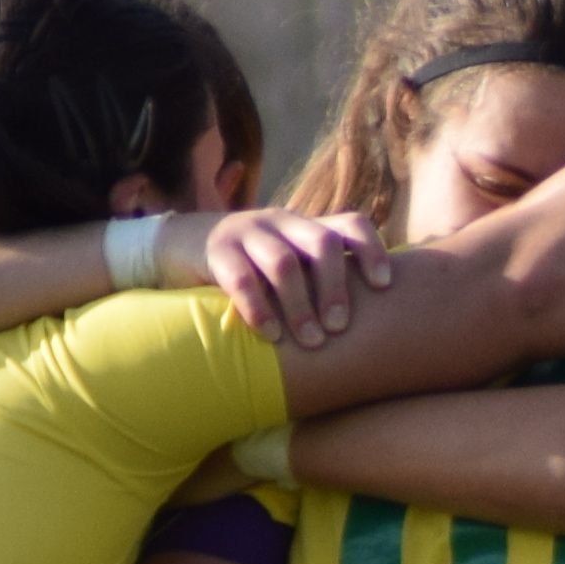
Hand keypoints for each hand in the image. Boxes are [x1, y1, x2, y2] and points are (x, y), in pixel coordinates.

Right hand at [200, 209, 395, 351]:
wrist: (180, 245)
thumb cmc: (250, 268)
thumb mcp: (287, 264)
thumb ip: (318, 280)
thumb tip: (373, 320)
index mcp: (306, 226)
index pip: (351, 224)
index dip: (372, 250)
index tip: (383, 285)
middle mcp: (282, 222)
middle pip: (321, 244)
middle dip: (335, 287)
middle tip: (339, 327)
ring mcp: (248, 231)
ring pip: (283, 263)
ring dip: (300, 305)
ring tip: (312, 341)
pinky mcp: (217, 250)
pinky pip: (241, 278)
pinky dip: (259, 309)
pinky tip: (271, 335)